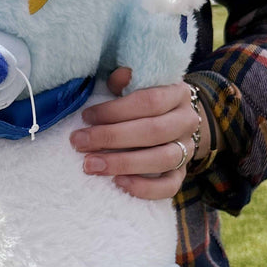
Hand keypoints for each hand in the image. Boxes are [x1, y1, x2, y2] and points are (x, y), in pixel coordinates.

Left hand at [69, 68, 212, 199]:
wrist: (170, 121)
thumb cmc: (142, 102)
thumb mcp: (135, 84)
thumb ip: (125, 80)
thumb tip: (117, 78)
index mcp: (177, 94)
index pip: (149, 101)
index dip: (115, 110)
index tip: (86, 117)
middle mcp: (187, 121)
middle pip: (153, 131)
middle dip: (111, 137)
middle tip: (79, 142)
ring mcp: (187, 149)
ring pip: (162, 159)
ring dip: (122, 163)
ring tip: (91, 165)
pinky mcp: (181, 174)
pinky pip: (169, 186)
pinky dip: (144, 188)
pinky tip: (118, 183)